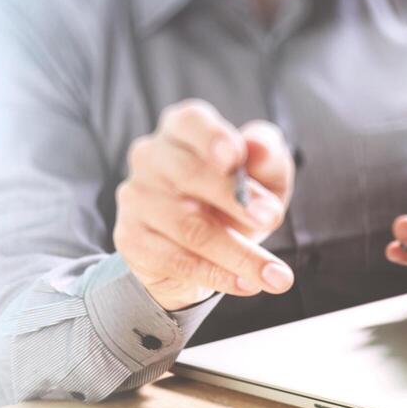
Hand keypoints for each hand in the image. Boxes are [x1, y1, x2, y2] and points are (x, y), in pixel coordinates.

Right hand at [113, 99, 295, 310]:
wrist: (200, 252)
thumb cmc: (234, 201)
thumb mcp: (264, 176)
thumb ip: (267, 156)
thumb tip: (258, 147)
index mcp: (182, 130)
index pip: (191, 123)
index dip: (212, 138)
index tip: (235, 158)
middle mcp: (151, 157)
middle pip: (190, 176)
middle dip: (237, 200)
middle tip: (272, 219)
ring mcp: (136, 198)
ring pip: (189, 228)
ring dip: (239, 254)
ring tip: (275, 275)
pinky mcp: (131, 238)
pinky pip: (177, 261)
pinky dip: (217, 275)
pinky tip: (245, 284)